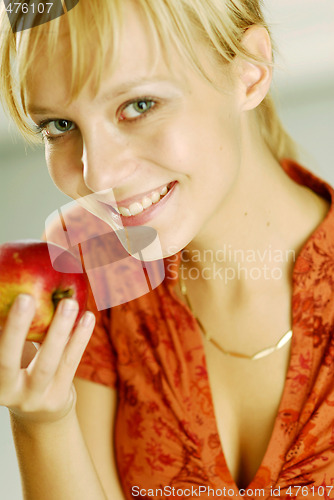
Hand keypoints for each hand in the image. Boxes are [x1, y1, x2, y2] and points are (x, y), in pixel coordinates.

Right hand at [0, 294, 94, 423]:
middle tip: (26, 297)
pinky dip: (79, 339)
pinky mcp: (57, 398)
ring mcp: (32, 398)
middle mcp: (5, 391)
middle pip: (7, 360)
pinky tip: (88, 317)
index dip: (2, 328)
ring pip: (47, 363)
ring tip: (70, 303)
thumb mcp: (10, 354)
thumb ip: (9, 330)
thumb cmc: (19, 368)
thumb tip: (13, 285)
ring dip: (59, 330)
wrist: (39, 414)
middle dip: (16, 328)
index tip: (13, 299)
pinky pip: (70, 364)